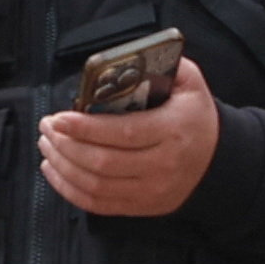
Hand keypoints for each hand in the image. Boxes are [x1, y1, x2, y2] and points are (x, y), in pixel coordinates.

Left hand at [38, 55, 221, 218]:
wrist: (217, 159)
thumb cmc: (195, 116)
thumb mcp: (190, 83)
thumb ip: (163, 64)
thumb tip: (126, 57)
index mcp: (174, 130)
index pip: (123, 133)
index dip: (85, 128)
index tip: (59, 118)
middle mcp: (163, 165)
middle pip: (103, 162)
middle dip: (66, 145)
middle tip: (47, 127)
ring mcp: (152, 190)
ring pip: (96, 185)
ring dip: (63, 165)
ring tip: (47, 145)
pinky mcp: (142, 206)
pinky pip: (98, 204)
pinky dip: (70, 189)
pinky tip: (55, 170)